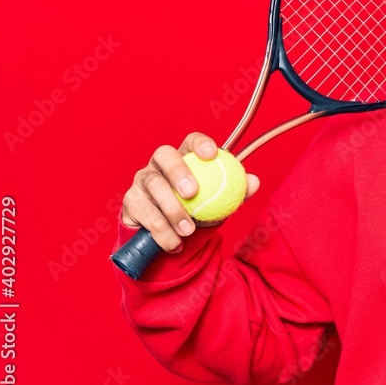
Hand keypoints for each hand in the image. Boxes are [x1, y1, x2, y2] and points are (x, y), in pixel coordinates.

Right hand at [120, 133, 259, 252]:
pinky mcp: (131, 202)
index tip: (212, 155)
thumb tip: (254, 181)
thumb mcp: (219, 202)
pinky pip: (145, 214)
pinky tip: (174, 243)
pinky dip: (161, 231)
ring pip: (154, 187)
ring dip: (172, 210)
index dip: (199, 143)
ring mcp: (142, 181)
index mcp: (184, 157)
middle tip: (192, 193)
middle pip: (164, 155)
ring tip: (187, 231)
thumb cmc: (198, 211)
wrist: (172, 238)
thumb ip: (236, 191)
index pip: (190, 141)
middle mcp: (159, 164)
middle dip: (178, 171)